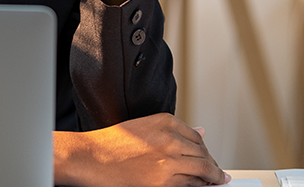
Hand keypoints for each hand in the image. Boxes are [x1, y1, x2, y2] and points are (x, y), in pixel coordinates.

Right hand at [54, 114, 230, 186]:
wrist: (88, 158)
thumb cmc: (109, 143)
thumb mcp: (142, 127)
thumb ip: (172, 131)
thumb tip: (201, 132)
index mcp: (165, 122)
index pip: (197, 137)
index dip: (204, 150)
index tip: (207, 157)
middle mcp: (170, 139)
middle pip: (203, 154)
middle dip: (211, 165)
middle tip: (215, 173)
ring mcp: (168, 161)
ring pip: (202, 170)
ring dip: (210, 177)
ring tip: (214, 181)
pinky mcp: (164, 182)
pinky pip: (190, 185)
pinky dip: (197, 186)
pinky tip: (198, 186)